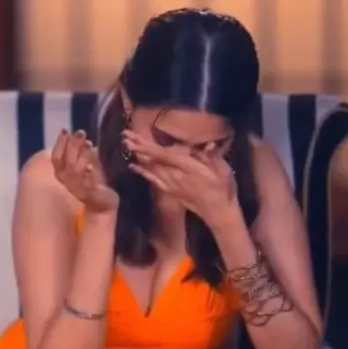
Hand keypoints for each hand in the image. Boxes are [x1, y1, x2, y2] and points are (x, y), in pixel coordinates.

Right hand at [52, 129, 118, 212]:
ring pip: (75, 171)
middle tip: (81, 132)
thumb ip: (79, 151)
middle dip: (73, 145)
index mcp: (61, 173)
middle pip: (66, 161)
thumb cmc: (91, 179)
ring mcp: (77, 188)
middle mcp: (66, 181)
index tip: (65, 129)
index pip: (56, 157)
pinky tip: (89, 166)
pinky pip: (87, 184)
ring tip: (89, 143)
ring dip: (81, 156)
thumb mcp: (83, 163)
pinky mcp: (90, 194)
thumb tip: (78, 134)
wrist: (101, 202)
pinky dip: (87, 175)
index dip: (60, 143)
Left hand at [122, 130, 237, 223]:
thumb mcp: (221, 169)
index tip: (136, 136)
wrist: (218, 212)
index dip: (148, 146)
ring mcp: (171, 184)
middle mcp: (175, 175)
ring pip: (151, 168)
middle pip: (153, 159)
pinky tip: (133, 166)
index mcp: (188, 167)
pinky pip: (153, 180)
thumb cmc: (223, 188)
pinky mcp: (170, 191)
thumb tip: (209, 144)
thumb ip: (210, 157)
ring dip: (138, 156)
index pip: (164, 154)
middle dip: (138, 147)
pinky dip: (143, 172)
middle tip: (125, 136)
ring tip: (127, 145)